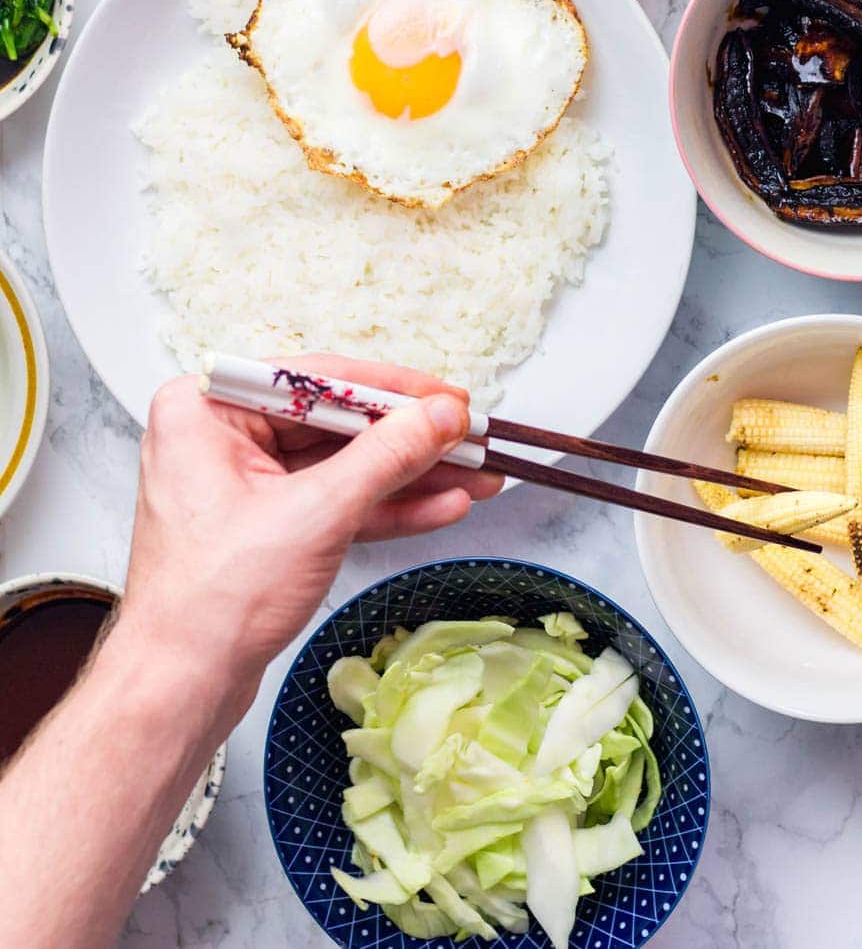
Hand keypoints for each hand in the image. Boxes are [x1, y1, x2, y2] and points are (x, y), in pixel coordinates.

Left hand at [115, 354, 501, 728]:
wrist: (181, 687)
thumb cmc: (211, 602)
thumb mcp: (317, 513)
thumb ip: (387, 456)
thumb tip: (439, 417)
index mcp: (206, 409)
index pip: (317, 379)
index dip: (393, 390)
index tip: (446, 398)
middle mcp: (220, 436)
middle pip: (336, 422)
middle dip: (410, 439)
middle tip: (469, 439)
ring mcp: (244, 483)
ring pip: (343, 465)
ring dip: (411, 475)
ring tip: (473, 476)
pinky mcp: (267, 524)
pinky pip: (336, 501)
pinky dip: (386, 506)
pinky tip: (440, 505)